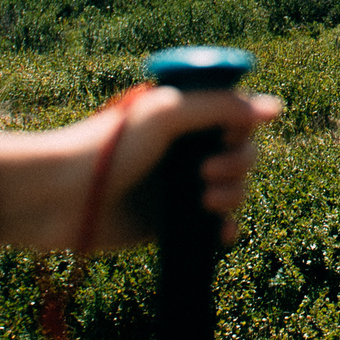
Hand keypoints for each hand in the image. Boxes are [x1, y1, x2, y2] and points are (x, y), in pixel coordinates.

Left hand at [0, 84, 284, 251]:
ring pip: (234, 190)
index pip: (235, 115)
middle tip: (206, 171)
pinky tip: (220, 232)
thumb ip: (222, 107)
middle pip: (242, 153)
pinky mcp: (173, 225)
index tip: (229, 133)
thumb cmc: (110, 147)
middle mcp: (186, 150)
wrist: (63, 198)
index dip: (242, 125)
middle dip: (238, 163)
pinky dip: (226, 230)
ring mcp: (180, 188)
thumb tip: (277, 108)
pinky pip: (217, 228)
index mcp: (184, 116)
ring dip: (232, 195)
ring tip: (204, 200)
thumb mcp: (167, 114)